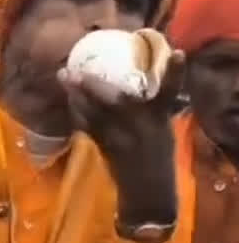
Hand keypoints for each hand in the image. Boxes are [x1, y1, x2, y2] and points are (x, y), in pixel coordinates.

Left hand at [59, 49, 185, 222]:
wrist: (147, 189)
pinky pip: (87, 125)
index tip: (178, 53)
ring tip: (63, 76)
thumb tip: (131, 81)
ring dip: (76, 95)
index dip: (175, 72)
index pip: (169, 91)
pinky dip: (77, 111)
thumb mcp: (161, 129)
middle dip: (92, 85)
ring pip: (94, 112)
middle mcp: (141, 125)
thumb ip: (150, 107)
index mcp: (159, 118)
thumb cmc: (158, 156)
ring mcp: (121, 137)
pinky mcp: (106, 146)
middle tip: (72, 69)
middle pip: (116, 99)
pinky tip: (69, 100)